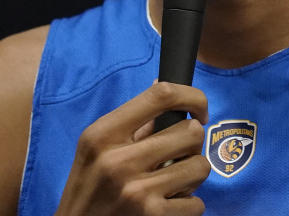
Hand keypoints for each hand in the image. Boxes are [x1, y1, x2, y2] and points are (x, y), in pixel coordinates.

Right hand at [54, 82, 210, 215]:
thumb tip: (164, 83)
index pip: (162, 96)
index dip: (192, 97)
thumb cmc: (88, 188)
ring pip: (200, 166)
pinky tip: (169, 204)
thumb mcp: (96, 149)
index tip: (199, 111)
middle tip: (179, 154)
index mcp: (103, 134)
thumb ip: (132, 121)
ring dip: (193, 174)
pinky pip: (197, 203)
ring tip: (174, 180)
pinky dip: (189, 204)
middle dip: (192, 143)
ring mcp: (136, 191)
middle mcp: (118, 161)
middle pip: (191, 132)